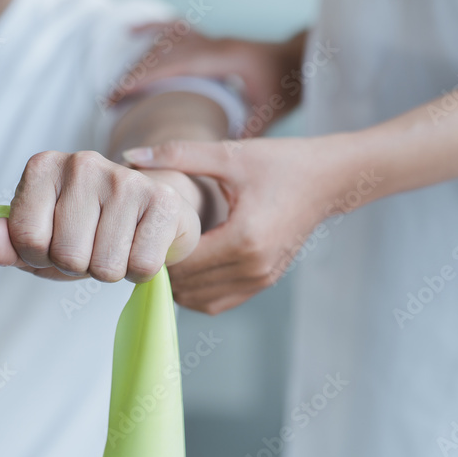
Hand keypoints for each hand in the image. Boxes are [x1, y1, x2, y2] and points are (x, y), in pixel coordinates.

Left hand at [0, 150, 199, 282]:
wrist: (153, 210)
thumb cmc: (91, 228)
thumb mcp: (42, 239)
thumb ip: (8, 244)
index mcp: (44, 167)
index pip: (26, 238)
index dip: (39, 257)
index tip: (54, 243)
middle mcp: (82, 164)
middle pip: (67, 256)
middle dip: (78, 266)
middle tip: (91, 246)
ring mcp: (124, 179)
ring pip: (105, 267)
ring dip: (110, 271)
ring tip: (116, 245)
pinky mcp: (162, 200)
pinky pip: (140, 266)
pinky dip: (139, 271)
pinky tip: (140, 245)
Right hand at [117, 25, 307, 136]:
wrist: (302, 60)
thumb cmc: (287, 86)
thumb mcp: (268, 111)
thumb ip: (245, 131)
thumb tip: (218, 157)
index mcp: (223, 59)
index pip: (174, 65)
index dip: (143, 78)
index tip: (117, 94)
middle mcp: (213, 45)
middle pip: (163, 54)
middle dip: (134, 76)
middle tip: (109, 101)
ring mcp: (211, 40)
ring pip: (166, 42)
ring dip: (141, 60)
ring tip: (119, 86)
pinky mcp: (211, 42)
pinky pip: (176, 31)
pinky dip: (153, 30)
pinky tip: (131, 31)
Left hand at [122, 137, 368, 313]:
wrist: (328, 180)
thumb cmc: (281, 164)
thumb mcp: (230, 154)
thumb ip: (179, 155)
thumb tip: (129, 156)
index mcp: (244, 238)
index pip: (182, 263)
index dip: (154, 252)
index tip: (138, 232)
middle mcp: (254, 267)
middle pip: (187, 286)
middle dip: (161, 269)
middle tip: (143, 243)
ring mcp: (260, 279)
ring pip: (199, 300)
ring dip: (178, 283)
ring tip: (164, 253)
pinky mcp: (263, 283)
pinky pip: (217, 302)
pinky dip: (196, 290)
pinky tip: (188, 263)